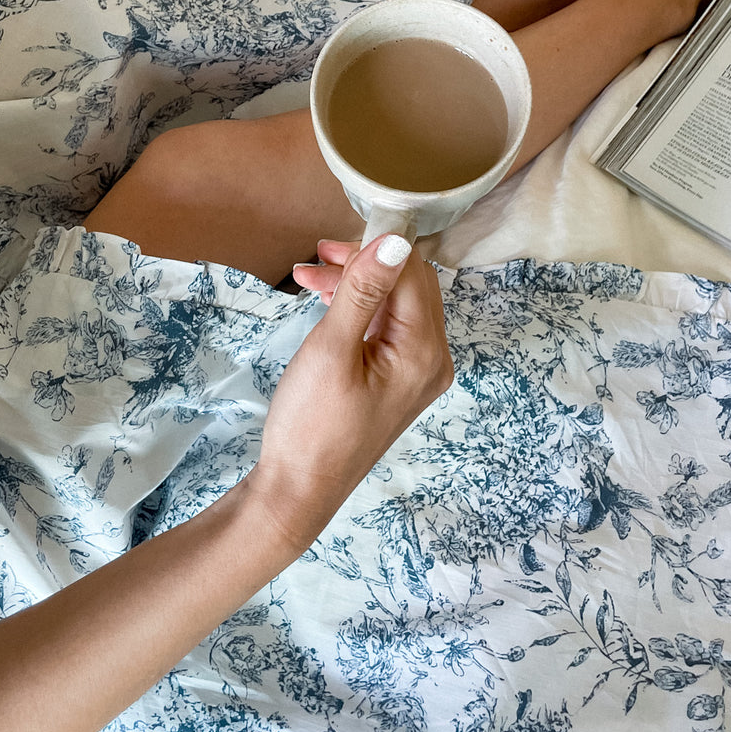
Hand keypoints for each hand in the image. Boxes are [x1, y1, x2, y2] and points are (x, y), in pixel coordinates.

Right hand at [247, 235, 453, 549]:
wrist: (298, 492)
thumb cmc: (310, 425)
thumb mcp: (331, 350)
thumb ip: (363, 292)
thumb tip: (395, 239)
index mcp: (424, 351)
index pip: (412, 274)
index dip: (375, 250)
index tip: (328, 244)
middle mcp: (433, 360)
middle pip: (409, 287)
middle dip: (364, 264)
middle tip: (316, 258)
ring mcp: (417, 373)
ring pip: (394, 306)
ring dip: (355, 285)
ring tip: (307, 276)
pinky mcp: (397, 382)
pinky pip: (386, 329)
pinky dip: (357, 310)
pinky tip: (323, 302)